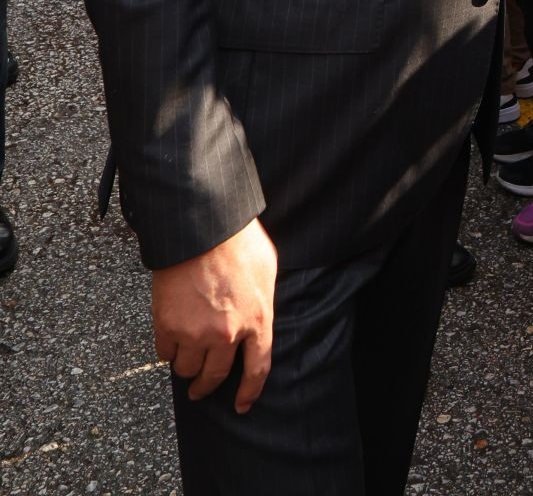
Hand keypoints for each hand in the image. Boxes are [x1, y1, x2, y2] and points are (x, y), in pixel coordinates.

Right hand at [152, 218, 276, 412]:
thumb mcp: (266, 270)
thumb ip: (261, 301)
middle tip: (201, 390)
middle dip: (207, 387)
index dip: (249, 392)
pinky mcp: (168, 327)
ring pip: (187, 370)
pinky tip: (171, 337)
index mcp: (258, 321)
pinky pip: (165, 354)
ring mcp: (196, 334)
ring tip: (186, 354)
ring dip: (186, 366)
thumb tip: (256, 316)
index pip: (257, 370)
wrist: (202, 227)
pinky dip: (167, 349)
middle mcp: (227, 335)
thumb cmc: (238, 241)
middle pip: (216, 377)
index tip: (240, 405)